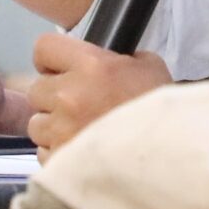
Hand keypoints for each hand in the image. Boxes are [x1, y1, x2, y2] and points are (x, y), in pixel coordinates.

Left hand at [23, 34, 171, 152]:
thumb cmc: (160, 111)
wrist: (172, 158)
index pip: (43, 48)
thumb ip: (118, 58)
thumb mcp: (149, 66)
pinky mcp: (59, 161)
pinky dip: (58, 153)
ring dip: (54, 128)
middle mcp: (69, 95)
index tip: (62, 70)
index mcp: (90, 65)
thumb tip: (102, 58)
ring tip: (82, 133)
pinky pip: (44, 152)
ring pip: (37, 124)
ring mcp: (61, 131)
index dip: (52, 59)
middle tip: (79, 106)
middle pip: (37, 90)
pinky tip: (83, 153)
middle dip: (53, 97)